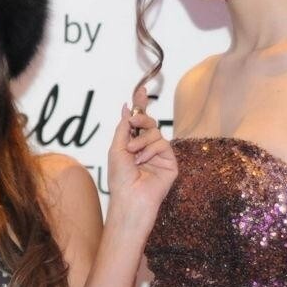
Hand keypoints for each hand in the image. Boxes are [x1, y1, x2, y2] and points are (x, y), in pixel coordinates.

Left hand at [107, 86, 177, 227]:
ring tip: (133, 153)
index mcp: (133, 144)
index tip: (141, 90)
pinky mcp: (170, 162)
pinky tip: (143, 161)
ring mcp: (159, 155)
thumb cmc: (120, 177)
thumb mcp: (116, 148)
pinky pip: (162, 144)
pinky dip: (151, 150)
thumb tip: (127, 108)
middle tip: (133, 122)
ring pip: (155, 133)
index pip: (138, 122)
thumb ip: (124, 127)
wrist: (130, 196)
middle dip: (141, 119)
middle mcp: (147, 148)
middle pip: (149, 124)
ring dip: (141, 141)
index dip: (140, 106)